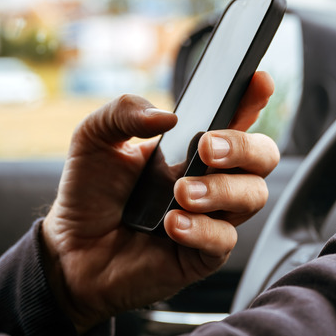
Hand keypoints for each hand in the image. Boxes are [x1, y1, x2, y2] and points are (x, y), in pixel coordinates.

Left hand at [41, 72, 278, 332]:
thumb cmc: (90, 193)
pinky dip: (201, 229)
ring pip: (254, 196)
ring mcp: (212, 217)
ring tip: (179, 193)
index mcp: (193, 147)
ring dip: (221, 189)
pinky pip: (225, 240)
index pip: (238, 117)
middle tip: (206, 148)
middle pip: (264, 157)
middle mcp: (212, 179)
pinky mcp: (203, 254)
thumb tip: (168, 117)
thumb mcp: (94, 139)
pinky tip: (170, 225)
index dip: (254, 97)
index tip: (257, 81)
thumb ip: (124, 112)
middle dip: (244, 147)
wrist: (71, 250)